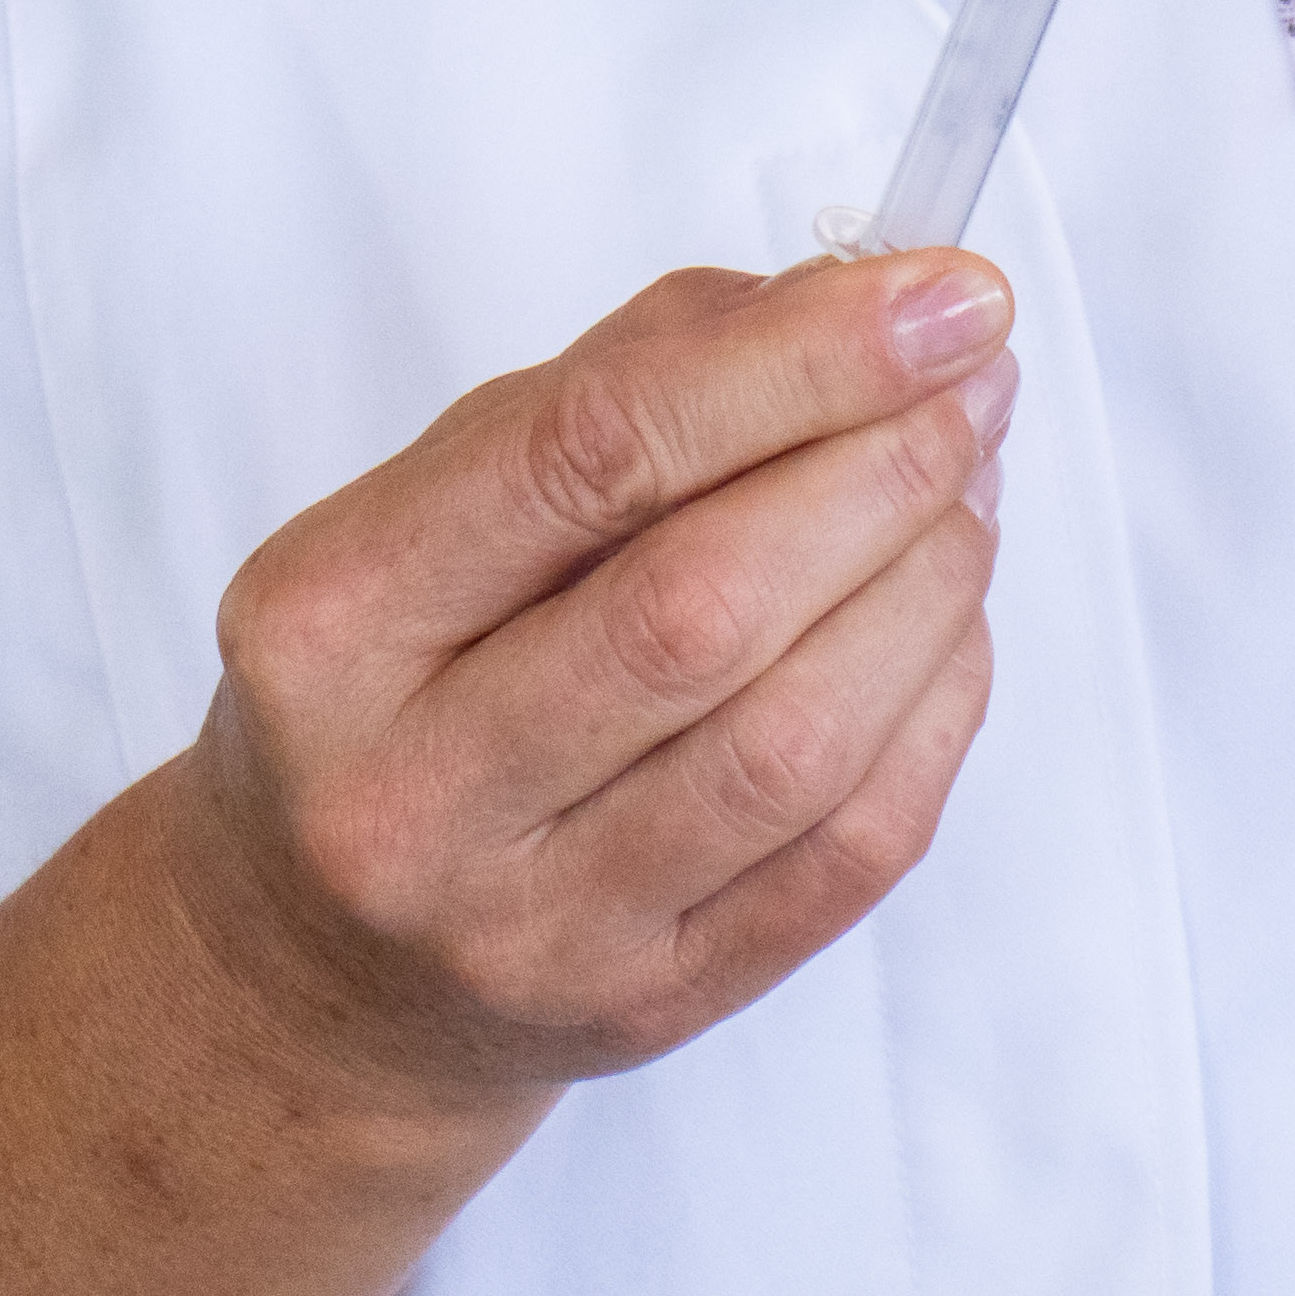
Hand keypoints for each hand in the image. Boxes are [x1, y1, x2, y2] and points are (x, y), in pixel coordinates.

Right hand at [156, 251, 1016, 1114]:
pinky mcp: (654, 1003)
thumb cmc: (394, 690)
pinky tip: (951, 623)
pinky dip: (935, 712)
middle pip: (703, 608)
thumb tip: (843, 300)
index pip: (591, 457)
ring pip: (793, 742)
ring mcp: (536, 925)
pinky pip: (849, 853)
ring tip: (969, 485)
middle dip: (881, 467)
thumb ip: (620, 386)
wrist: (322, 971)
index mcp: (332, 624)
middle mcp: (415, 794)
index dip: (794, 362)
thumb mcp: (430, 510)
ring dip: (926, 584)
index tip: (940, 291)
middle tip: (972, 377)